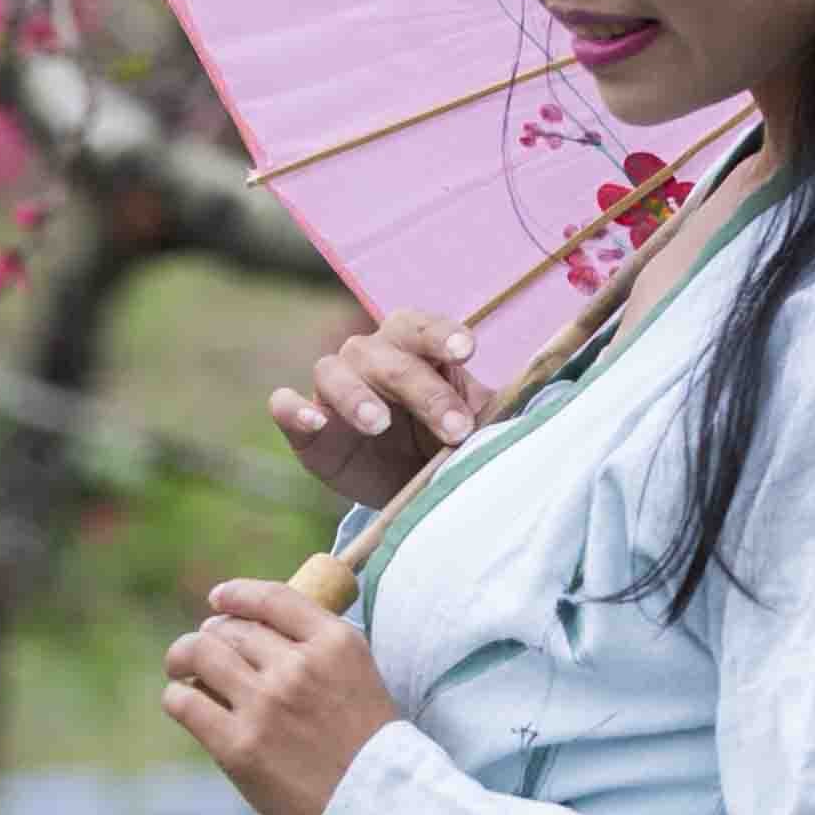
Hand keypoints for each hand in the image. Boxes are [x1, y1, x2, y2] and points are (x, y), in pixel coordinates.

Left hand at [159, 577, 400, 814]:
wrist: (381, 809)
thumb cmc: (370, 750)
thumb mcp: (360, 678)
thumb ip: (318, 649)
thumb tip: (255, 628)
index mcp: (335, 643)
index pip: (272, 598)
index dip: (237, 594)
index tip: (219, 599)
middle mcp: (299, 666)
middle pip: (232, 629)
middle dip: (212, 634)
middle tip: (202, 649)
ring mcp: (267, 705)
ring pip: (200, 654)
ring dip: (183, 656)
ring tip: (179, 668)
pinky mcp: (240, 746)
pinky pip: (186, 702)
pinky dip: (178, 697)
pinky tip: (182, 702)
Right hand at [269, 306, 485, 513]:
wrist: (405, 487)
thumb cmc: (442, 443)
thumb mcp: (472, 428)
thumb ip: (489, 414)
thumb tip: (529, 415)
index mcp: (413, 346)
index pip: (423, 327)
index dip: (443, 335)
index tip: (467, 352)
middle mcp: (369, 356)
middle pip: (388, 358)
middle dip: (424, 392)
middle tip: (455, 430)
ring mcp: (332, 387)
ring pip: (333, 372)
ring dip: (357, 396)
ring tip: (379, 425)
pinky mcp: (304, 424)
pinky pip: (285, 405)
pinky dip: (294, 410)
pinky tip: (314, 423)